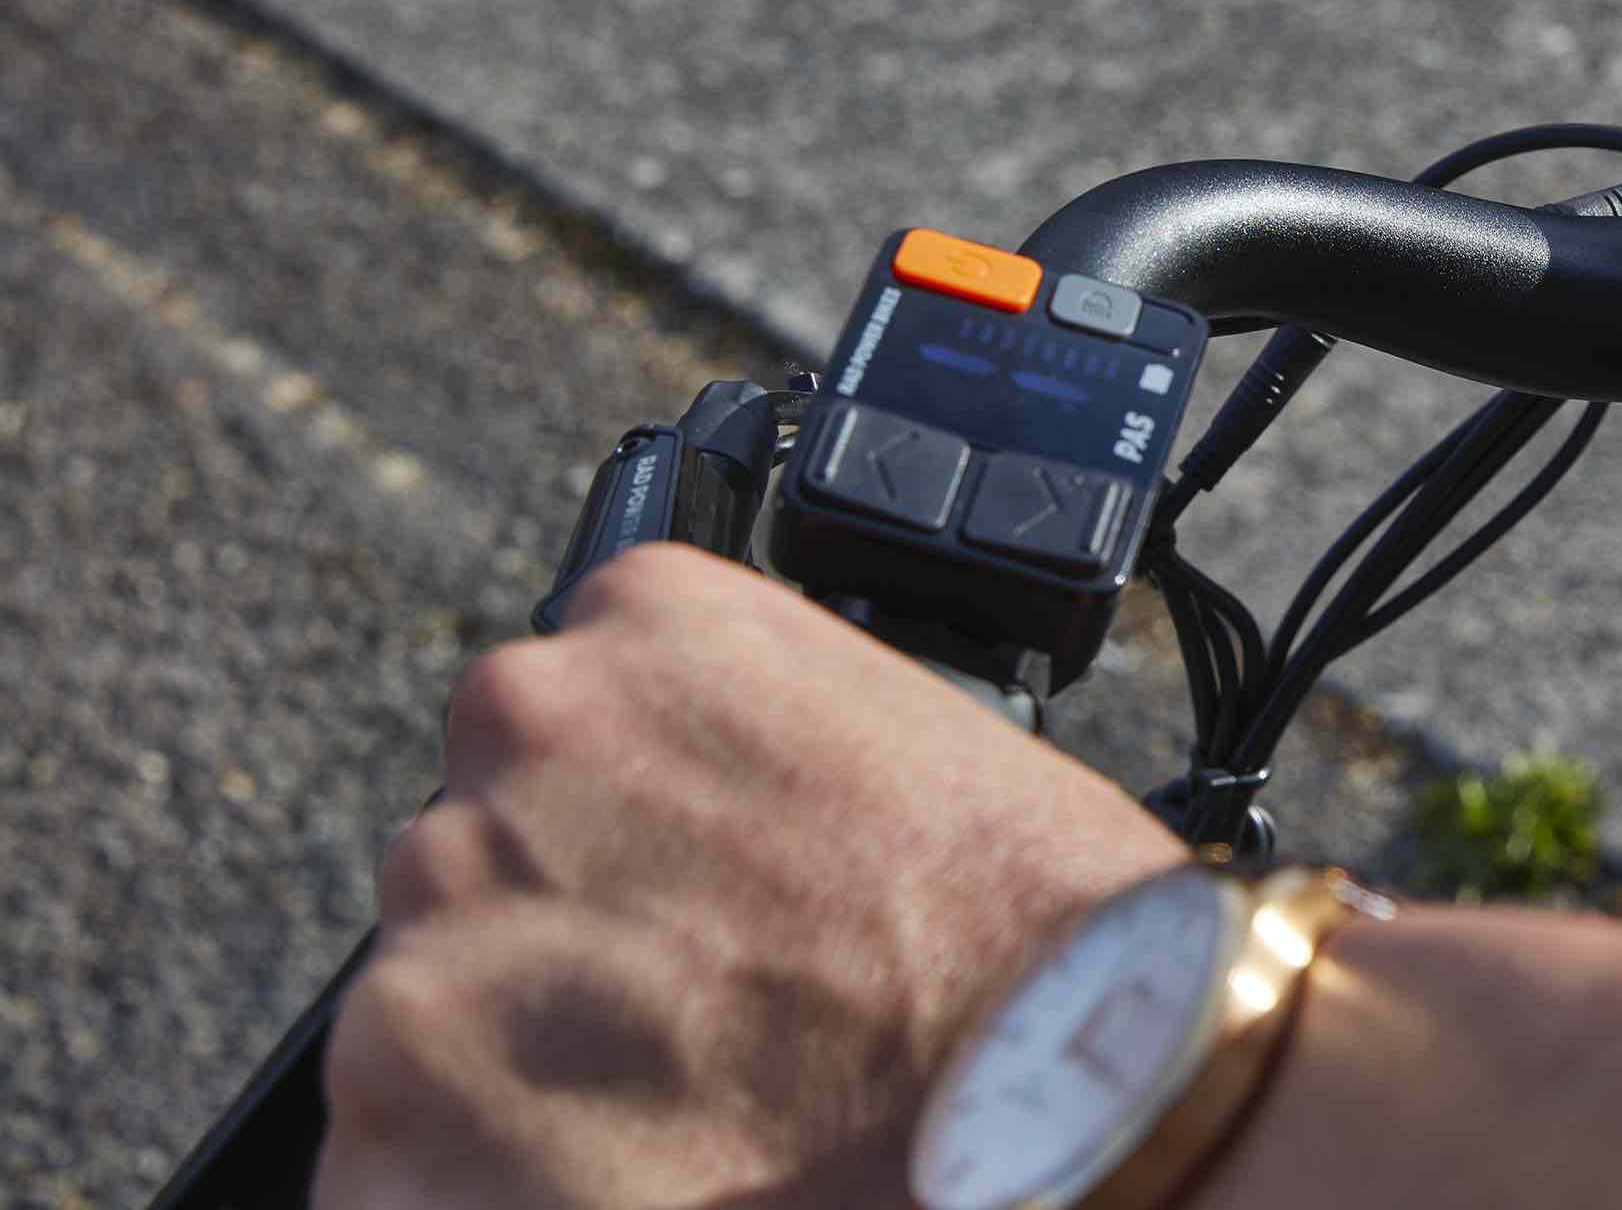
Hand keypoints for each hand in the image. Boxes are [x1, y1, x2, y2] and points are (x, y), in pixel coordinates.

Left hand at [317, 544, 1186, 1207]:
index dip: (629, 840)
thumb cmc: (1033, 930)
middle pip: (482, 862)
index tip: (694, 908)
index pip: (560, 721)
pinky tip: (642, 1185)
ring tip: (694, 1123)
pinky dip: (483, 1197)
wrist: (1077, 1084)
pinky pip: (394, 1172)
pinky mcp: (397, 1113)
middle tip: (710, 1029)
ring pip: (433, 1016)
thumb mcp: (893, 723)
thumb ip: (738, 738)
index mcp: (643, 619)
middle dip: (566, 950)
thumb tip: (677, 832)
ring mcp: (442, 920)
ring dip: (522, 1081)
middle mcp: (518, 729)